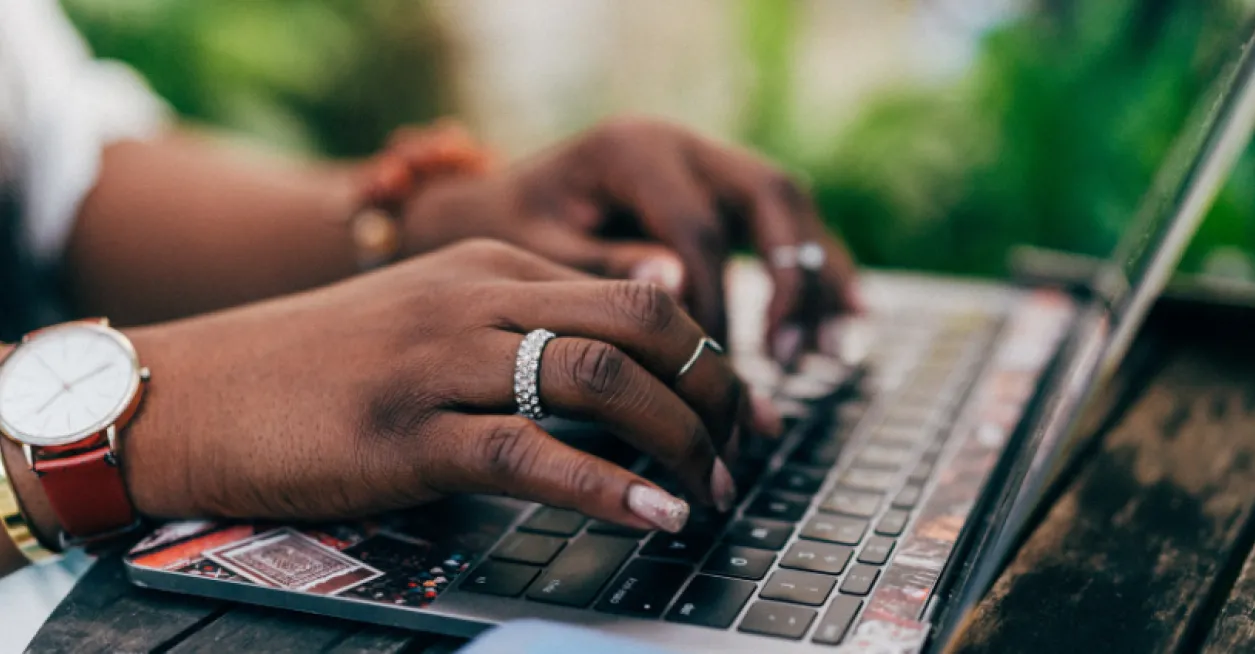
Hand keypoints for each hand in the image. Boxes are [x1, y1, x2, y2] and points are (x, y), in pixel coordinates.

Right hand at [122, 240, 779, 532]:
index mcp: (493, 265)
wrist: (200, 390)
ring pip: (602, 379)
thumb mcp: (436, 317)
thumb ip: (527, 321)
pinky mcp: (408, 433)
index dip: (711, 354)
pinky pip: (533, 453)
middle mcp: (478, 298)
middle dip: (717, 389)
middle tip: (745, 447)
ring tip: (712, 491)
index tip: (743, 408)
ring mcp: (442, 361)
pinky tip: (656, 515)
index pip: (639, 294)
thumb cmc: (326, 364)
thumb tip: (633, 350)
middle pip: (644, 323)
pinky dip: (610, 488)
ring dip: (680, 439)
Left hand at [401, 117, 861, 361]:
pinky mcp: (721, 190)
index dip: (712, 308)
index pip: (695, 232)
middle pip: (767, 197)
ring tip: (830, 351)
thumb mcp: (533, 251)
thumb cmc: (506, 234)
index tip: (707, 380)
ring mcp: (708, 161)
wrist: (493, 207)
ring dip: (819, 276)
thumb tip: (676, 287)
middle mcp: (682, 145)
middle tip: (784, 355)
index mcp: (632, 150)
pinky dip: (818, 269)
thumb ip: (599, 267)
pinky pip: (788, 223)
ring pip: (791, 206)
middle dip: (789, 280)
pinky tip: (848, 319)